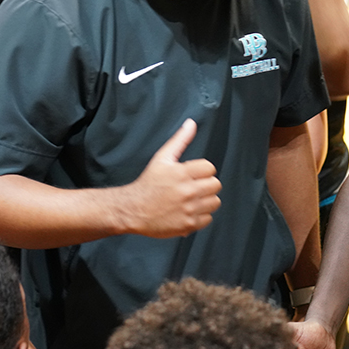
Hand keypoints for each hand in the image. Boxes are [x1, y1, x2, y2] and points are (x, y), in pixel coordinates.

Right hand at [119, 119, 220, 237]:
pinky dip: (201, 216)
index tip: (193, 174)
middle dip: (206, 184)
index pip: (210, 168)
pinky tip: (189, 211)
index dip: (202, 171)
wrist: (133, 209)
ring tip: (192, 199)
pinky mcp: (188, 224)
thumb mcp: (162, 158)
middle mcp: (187, 191)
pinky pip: (208, 219)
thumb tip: (191, 124)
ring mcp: (189, 209)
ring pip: (215, 202)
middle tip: (193, 187)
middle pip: (215, 185)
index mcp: (182, 173)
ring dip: (206, 200)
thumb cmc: (148, 184)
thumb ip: (180, 140)